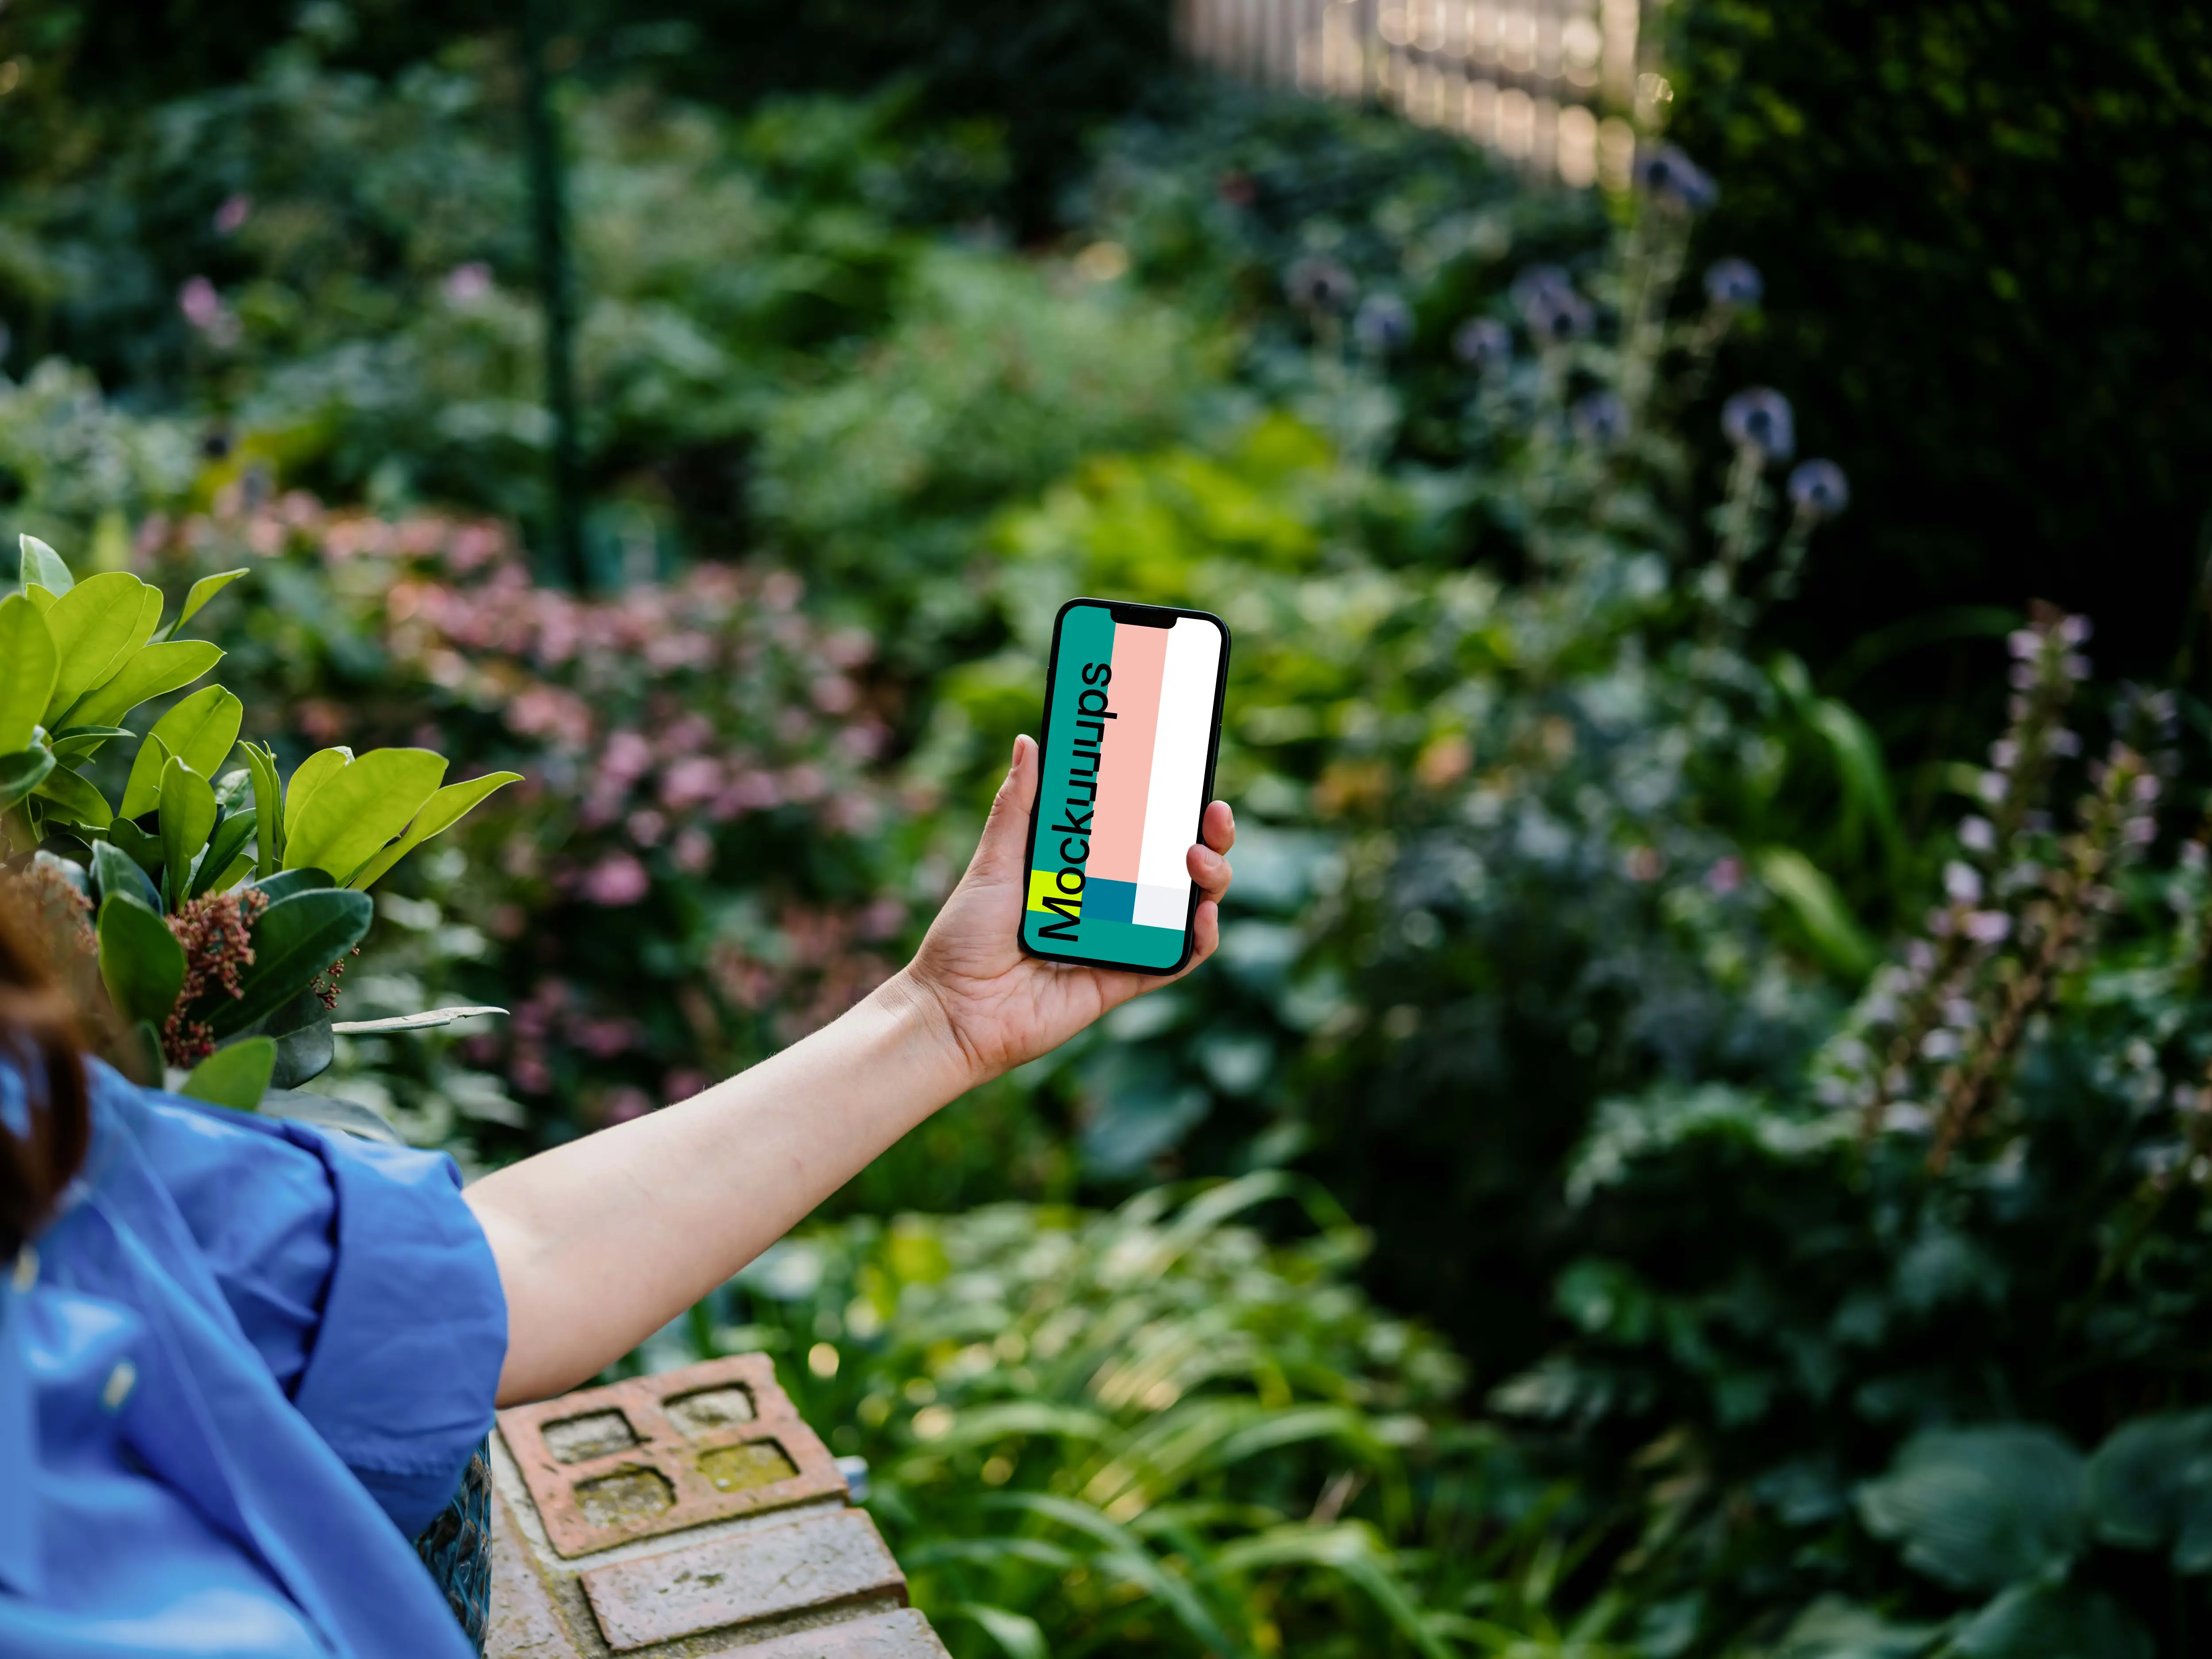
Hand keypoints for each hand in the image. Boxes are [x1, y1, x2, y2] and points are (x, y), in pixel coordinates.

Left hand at [898, 734, 1234, 1086]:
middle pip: (1176, 865)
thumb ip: (1016, 807)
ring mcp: (1120, 940)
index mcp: (1080, 870)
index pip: (1138, 830)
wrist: (952, 1010)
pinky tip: (1201, 912)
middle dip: (1207, 835)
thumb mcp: (993, 862)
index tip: (1185, 769)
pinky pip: (1177, 958)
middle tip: (1212, 811)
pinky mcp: (1124, 979)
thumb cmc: (963, 938)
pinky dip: (1199, 937)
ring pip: (1188, 907)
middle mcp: (1108, 902)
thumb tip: (1030, 742)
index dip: (1169, 803)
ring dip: (1210, 878)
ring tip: (1198, 856)